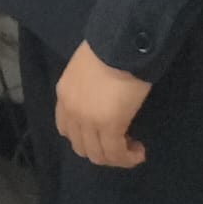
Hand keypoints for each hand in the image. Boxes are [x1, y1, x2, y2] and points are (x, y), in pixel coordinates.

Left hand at [54, 41, 150, 168]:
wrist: (121, 45)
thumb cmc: (109, 50)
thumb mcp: (87, 69)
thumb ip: (87, 87)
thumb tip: (101, 96)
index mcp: (64, 94)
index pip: (65, 128)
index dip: (85, 137)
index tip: (104, 133)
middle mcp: (70, 110)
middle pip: (80, 146)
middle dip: (100, 150)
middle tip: (121, 142)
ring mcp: (87, 120)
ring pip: (97, 155)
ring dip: (115, 157)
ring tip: (131, 148)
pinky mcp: (109, 126)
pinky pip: (116, 154)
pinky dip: (128, 158)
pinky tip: (138, 151)